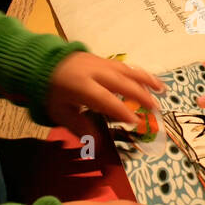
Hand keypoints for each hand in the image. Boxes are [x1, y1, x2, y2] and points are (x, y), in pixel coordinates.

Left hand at [45, 52, 164, 136]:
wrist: (42, 62)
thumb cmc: (51, 91)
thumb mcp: (60, 112)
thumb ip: (80, 127)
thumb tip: (97, 145)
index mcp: (83, 87)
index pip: (107, 100)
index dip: (123, 111)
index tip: (136, 122)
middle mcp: (95, 73)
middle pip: (123, 83)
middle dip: (141, 95)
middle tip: (156, 109)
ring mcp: (101, 63)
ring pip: (128, 71)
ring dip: (146, 80)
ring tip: (162, 90)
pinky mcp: (103, 59)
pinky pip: (125, 66)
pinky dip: (139, 73)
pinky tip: (148, 80)